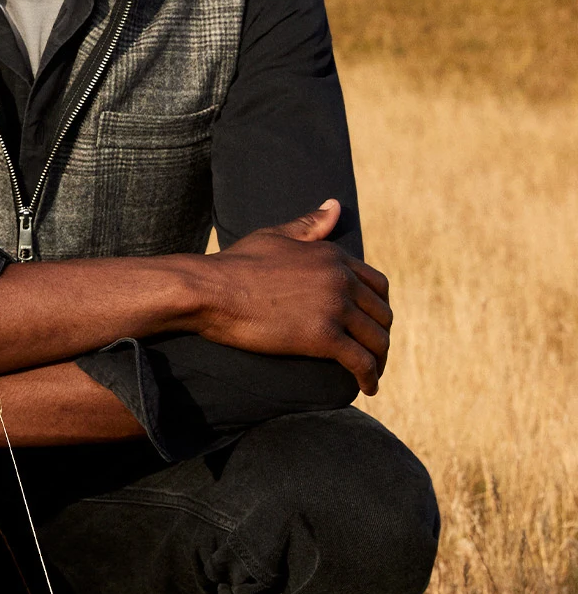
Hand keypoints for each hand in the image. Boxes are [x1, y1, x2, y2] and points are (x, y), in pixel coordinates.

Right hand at [193, 199, 391, 393]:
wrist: (210, 290)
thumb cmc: (235, 264)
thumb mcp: (275, 236)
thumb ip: (309, 225)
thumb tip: (335, 205)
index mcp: (332, 255)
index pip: (377, 284)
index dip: (378, 306)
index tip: (370, 323)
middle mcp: (340, 279)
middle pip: (381, 313)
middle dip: (380, 334)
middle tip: (372, 352)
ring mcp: (334, 307)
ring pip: (377, 339)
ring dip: (380, 359)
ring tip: (371, 373)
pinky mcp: (323, 336)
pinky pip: (361, 361)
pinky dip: (370, 377)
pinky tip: (368, 388)